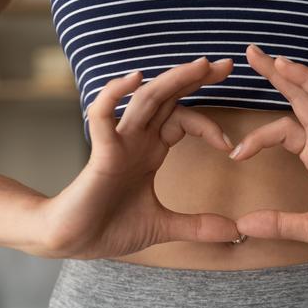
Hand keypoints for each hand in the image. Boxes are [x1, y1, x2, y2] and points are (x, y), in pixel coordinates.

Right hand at [36, 56, 239, 258]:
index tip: (231, 146)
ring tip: (199, 65)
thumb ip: (198, 226)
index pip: (182, 118)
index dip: (208, 124)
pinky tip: (134, 78)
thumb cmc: (109, 228)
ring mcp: (118, 143)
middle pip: (167, 98)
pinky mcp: (100, 154)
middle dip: (195, 79)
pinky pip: (102, 116)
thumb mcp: (163, 226)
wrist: (72, 243)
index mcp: (150, 150)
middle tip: (226, 64)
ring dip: (172, 80)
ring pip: (145, 99)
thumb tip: (235, 231)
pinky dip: (114, 95)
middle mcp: (136, 139)